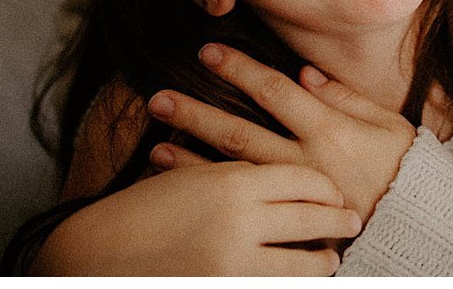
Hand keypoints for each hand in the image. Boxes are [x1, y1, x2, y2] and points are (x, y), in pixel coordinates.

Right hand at [36, 160, 358, 275]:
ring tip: (331, 259)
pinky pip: (277, 286)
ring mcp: (237, 264)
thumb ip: (236, 175)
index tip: (334, 191)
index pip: (301, 179)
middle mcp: (240, 222)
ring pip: (305, 264)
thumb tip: (281, 179)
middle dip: (337, 222)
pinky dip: (292, 281)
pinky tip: (297, 278)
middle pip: (313, 219)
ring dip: (323, 262)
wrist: (100, 255)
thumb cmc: (142, 210)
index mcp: (231, 182)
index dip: (323, 186)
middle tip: (352, 222)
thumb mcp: (191, 179)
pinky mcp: (229, 288)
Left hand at [147, 45, 416, 223]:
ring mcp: (298, 199)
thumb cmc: (408, 169)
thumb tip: (302, 72)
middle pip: (240, 134)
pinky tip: (189, 188)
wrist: (425, 228)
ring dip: (193, 159)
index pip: (274, 92)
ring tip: (156, 146)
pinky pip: (248, 209)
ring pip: (236, 175)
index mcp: (329, 130)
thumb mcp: (388, 124)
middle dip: (197, 114)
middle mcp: (307, 164)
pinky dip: (217, 195)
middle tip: (157, 99)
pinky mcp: (297, 228)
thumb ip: (344, 97)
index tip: (206, 52)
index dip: (239, 70)